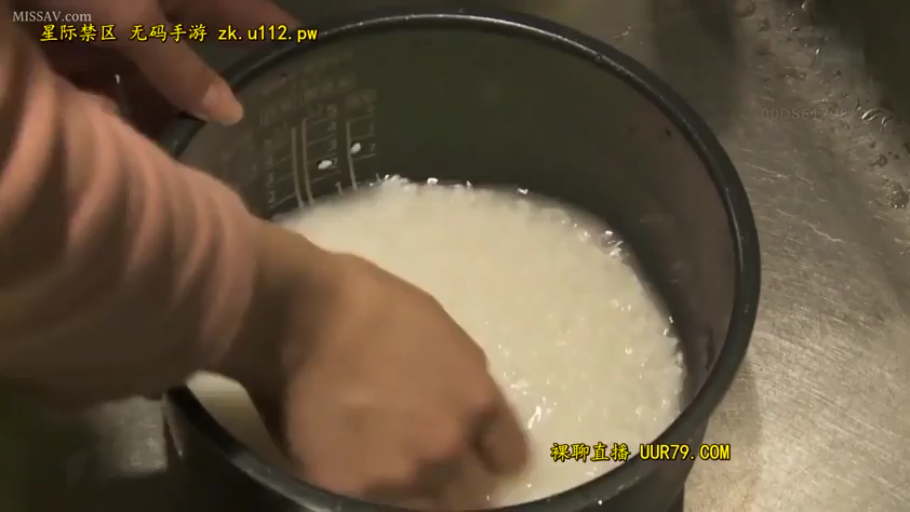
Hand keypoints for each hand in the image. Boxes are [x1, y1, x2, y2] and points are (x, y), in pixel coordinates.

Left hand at [18, 0, 295, 126]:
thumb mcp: (133, 16)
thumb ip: (182, 68)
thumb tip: (235, 113)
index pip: (241, 12)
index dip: (273, 32)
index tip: (309, 58)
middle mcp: (148, 7)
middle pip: (186, 55)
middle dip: (197, 96)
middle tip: (226, 141)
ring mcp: (106, 22)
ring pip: (140, 74)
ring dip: (146, 109)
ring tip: (164, 150)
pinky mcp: (67, 37)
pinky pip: (98, 78)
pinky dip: (103, 104)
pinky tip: (109, 132)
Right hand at [222, 222, 528, 510]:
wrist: (304, 314)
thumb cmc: (376, 309)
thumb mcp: (447, 337)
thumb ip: (468, 388)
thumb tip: (474, 421)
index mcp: (478, 405)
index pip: (509, 460)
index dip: (491, 457)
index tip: (477, 455)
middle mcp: (448, 448)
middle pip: (472, 494)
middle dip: (457, 479)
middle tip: (428, 459)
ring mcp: (400, 475)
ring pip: (426, 508)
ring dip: (414, 490)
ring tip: (389, 462)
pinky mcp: (348, 491)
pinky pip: (370, 507)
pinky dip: (366, 492)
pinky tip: (354, 467)